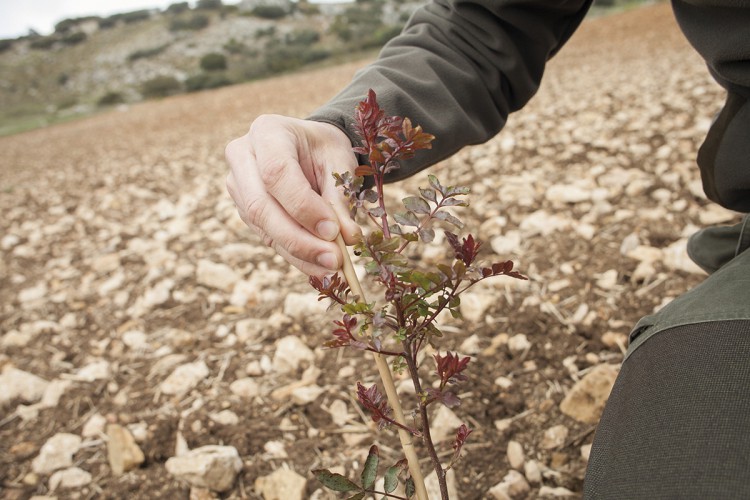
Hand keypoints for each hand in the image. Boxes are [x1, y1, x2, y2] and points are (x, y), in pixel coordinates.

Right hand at [225, 115, 361, 275]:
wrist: (308, 146)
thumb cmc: (324, 149)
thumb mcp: (338, 161)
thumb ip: (340, 196)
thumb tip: (347, 239)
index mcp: (266, 132)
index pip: (276, 173)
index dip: (303, 206)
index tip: (333, 231)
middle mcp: (242, 156)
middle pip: (260, 205)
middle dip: (299, 238)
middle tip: (334, 259)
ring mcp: (237, 185)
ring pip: (261, 226)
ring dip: (299, 252)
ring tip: (332, 267)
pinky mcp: (244, 210)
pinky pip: (268, 237)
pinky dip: (296, 255)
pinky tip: (319, 266)